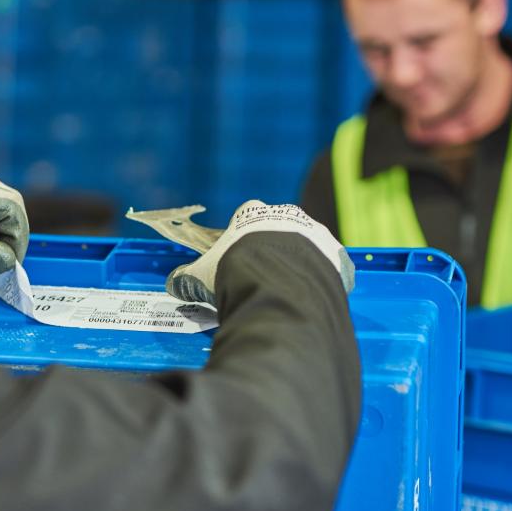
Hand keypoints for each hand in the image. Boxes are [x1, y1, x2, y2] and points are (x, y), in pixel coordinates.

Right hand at [166, 201, 354, 306]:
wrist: (279, 285)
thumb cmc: (234, 272)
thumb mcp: (200, 276)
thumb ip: (186, 278)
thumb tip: (174, 284)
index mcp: (252, 212)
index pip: (244, 222)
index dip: (239, 245)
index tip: (237, 264)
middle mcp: (287, 213)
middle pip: (278, 233)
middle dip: (271, 254)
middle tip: (263, 280)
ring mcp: (316, 231)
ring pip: (306, 249)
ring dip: (298, 266)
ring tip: (288, 293)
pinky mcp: (337, 253)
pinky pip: (329, 268)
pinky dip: (320, 281)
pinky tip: (310, 298)